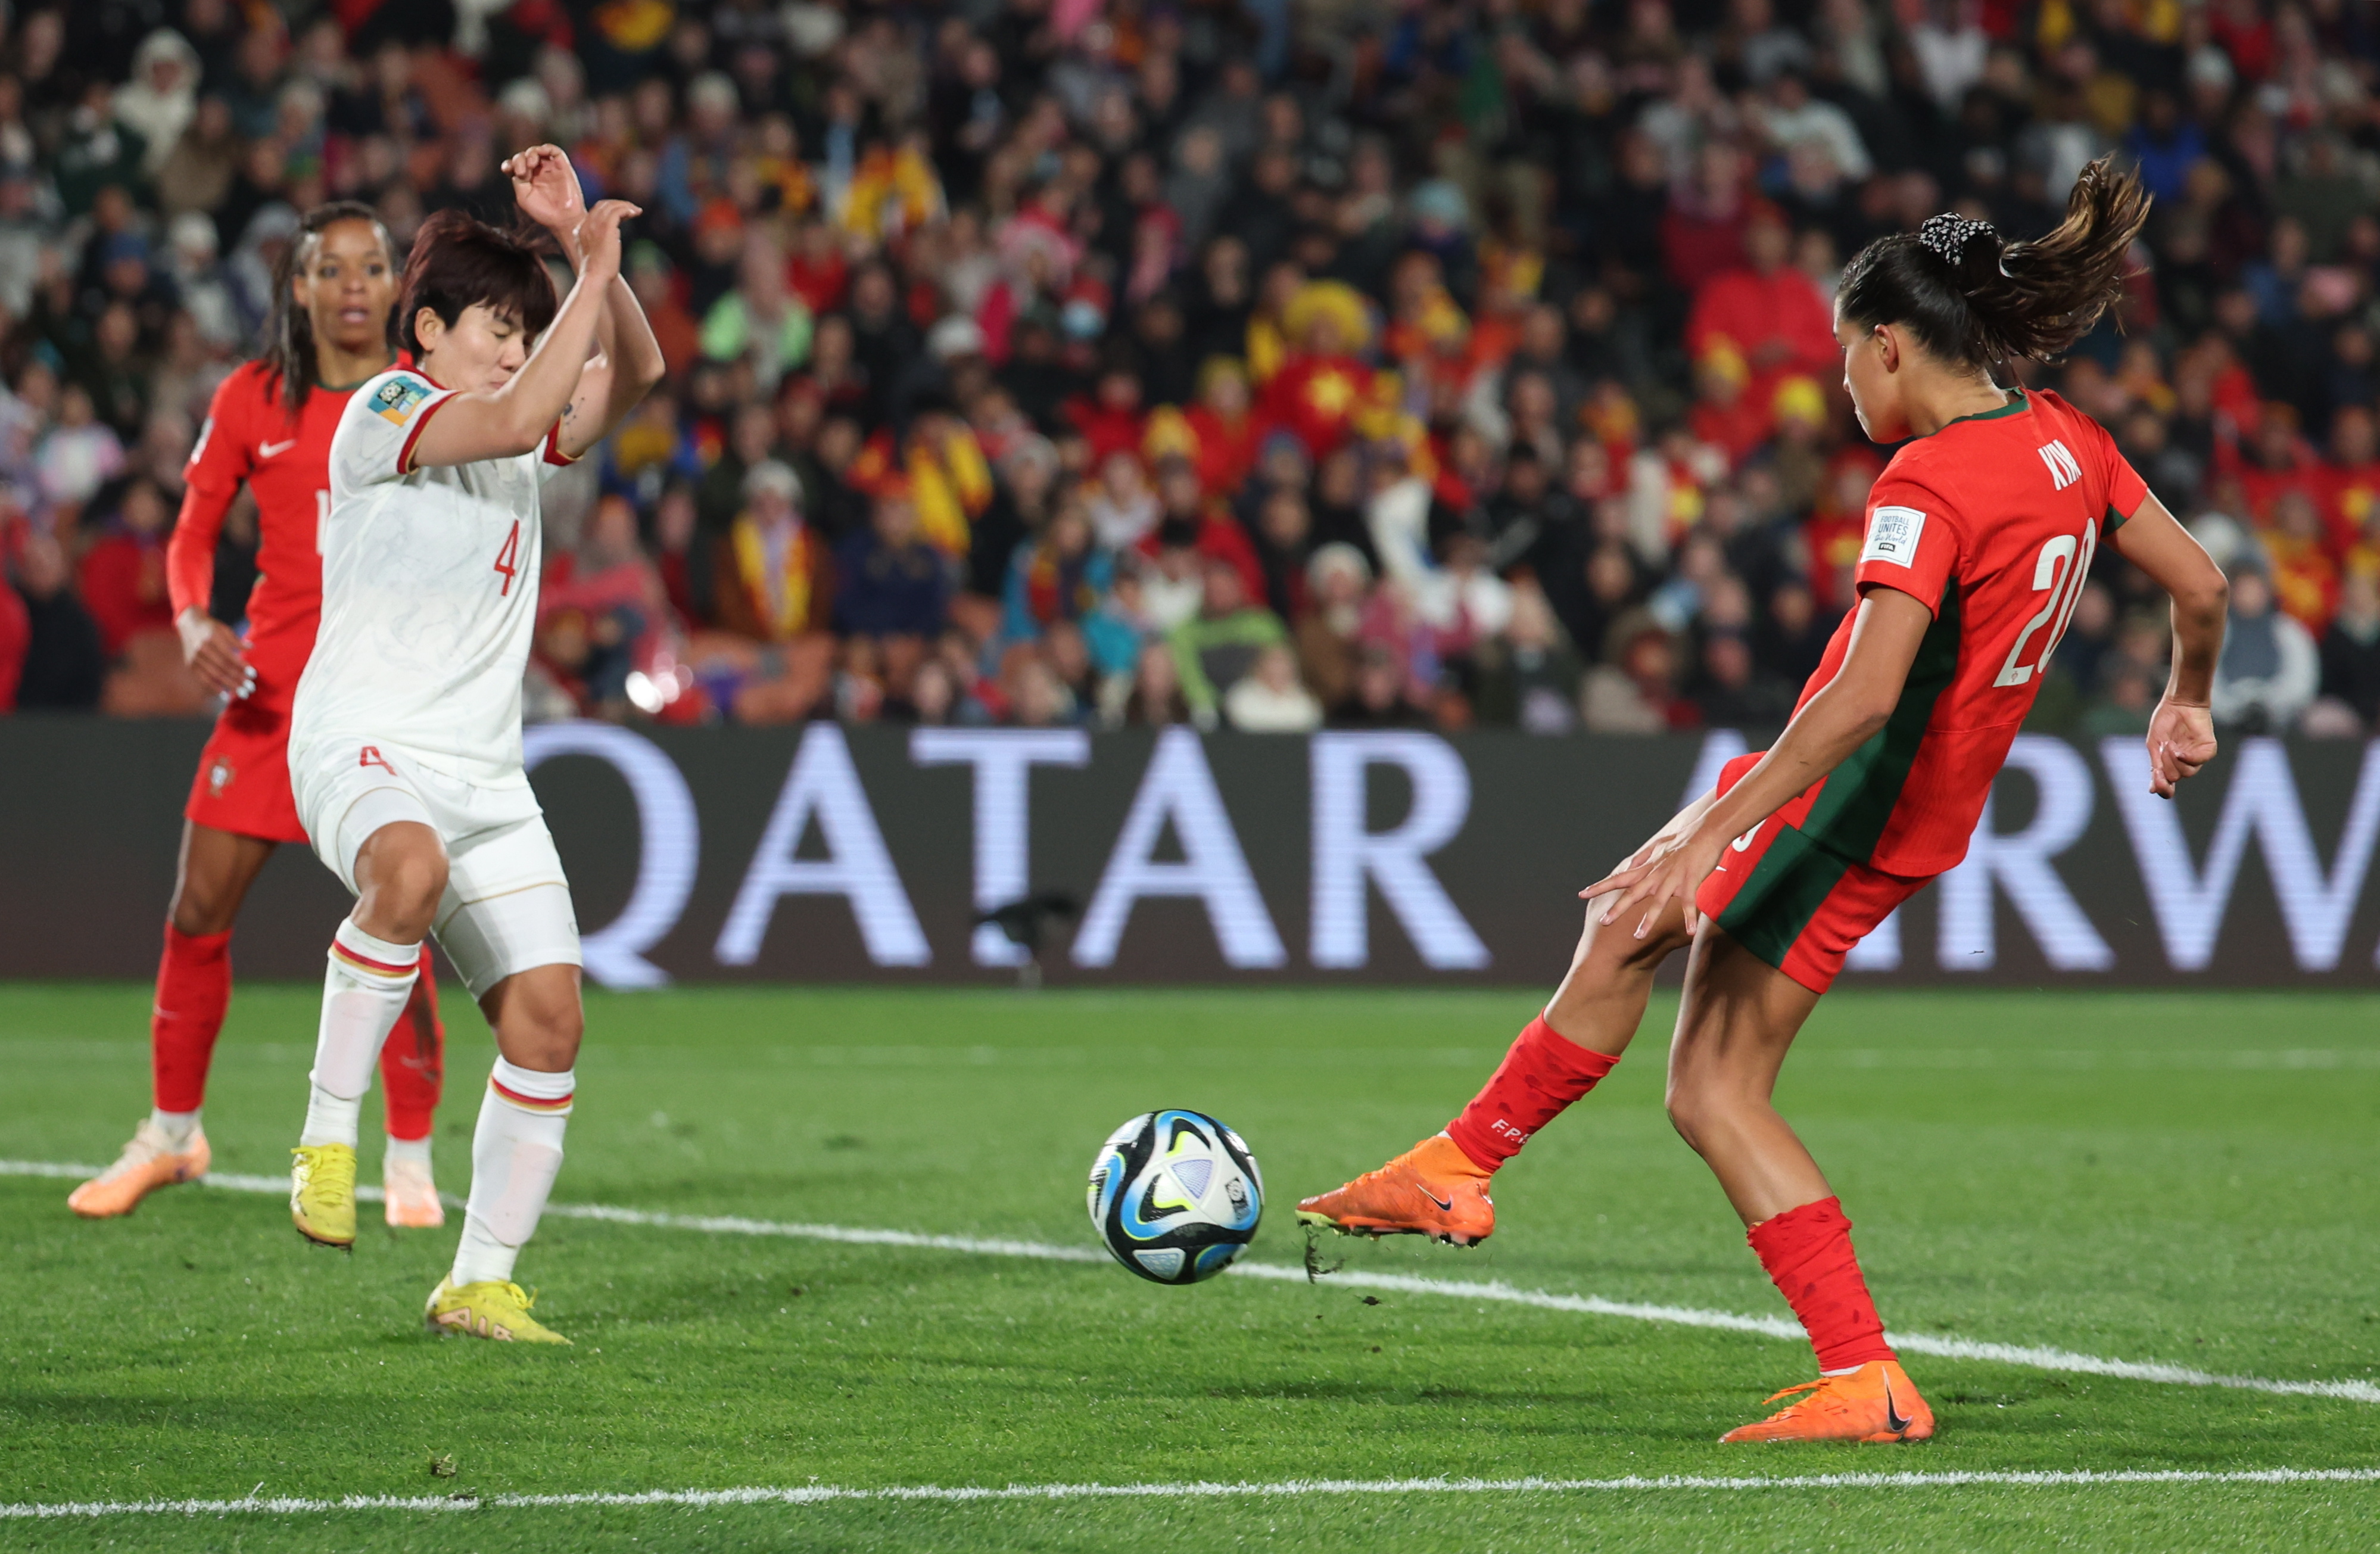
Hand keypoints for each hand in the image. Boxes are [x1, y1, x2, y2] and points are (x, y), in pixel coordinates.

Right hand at [177, 607, 253, 699]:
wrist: (189, 625)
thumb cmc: (212, 628)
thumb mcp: (224, 629)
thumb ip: (236, 640)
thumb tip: (251, 648)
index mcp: (212, 639)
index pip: (229, 656)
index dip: (241, 666)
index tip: (253, 675)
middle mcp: (201, 649)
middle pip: (222, 668)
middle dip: (237, 679)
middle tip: (251, 689)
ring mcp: (194, 658)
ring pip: (214, 675)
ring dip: (229, 686)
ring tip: (243, 694)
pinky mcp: (190, 665)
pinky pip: (203, 679)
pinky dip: (214, 688)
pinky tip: (225, 696)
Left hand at [504, 143, 584, 238]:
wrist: (564, 220)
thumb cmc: (544, 212)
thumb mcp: (524, 197)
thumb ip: (518, 181)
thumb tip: (519, 169)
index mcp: (527, 180)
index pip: (514, 165)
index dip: (509, 163)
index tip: (507, 170)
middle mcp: (538, 172)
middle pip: (524, 156)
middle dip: (519, 160)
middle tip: (522, 173)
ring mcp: (550, 169)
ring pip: (537, 151)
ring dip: (531, 154)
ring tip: (531, 164)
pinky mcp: (563, 167)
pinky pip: (554, 151)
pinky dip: (546, 148)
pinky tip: (540, 152)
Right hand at [574, 199, 637, 286]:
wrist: (595, 278)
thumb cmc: (598, 272)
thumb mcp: (596, 252)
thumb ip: (601, 240)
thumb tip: (616, 233)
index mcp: (581, 230)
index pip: (595, 211)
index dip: (609, 210)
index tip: (622, 215)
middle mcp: (586, 225)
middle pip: (602, 205)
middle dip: (617, 204)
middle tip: (631, 210)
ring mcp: (595, 225)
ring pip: (610, 206)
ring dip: (625, 206)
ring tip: (636, 211)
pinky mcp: (606, 228)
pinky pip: (617, 211)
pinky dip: (627, 209)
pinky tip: (635, 213)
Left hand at [1577, 818, 1729, 939]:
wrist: (1706, 831)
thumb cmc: (1683, 841)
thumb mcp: (1658, 846)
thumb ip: (1643, 856)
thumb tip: (1630, 863)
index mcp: (1647, 868)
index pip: (1619, 878)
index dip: (1600, 886)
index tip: (1582, 894)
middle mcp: (1655, 874)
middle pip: (1633, 893)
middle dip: (1618, 908)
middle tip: (1603, 921)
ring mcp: (1672, 878)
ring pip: (1657, 902)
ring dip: (1648, 920)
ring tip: (1638, 936)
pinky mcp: (1690, 881)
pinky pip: (1689, 902)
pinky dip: (1690, 917)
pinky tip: (1690, 932)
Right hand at [2145, 697, 2216, 798]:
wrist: (2179, 703)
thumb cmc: (2164, 721)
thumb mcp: (2154, 745)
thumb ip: (2156, 766)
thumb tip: (2153, 790)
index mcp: (2169, 764)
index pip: (2168, 786)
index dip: (2162, 788)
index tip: (2156, 783)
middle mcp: (2183, 763)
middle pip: (2174, 778)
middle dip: (2165, 766)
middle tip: (2162, 749)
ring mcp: (2196, 757)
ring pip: (2186, 773)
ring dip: (2174, 760)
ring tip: (2170, 744)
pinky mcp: (2207, 749)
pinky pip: (2199, 762)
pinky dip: (2188, 758)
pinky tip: (2179, 751)